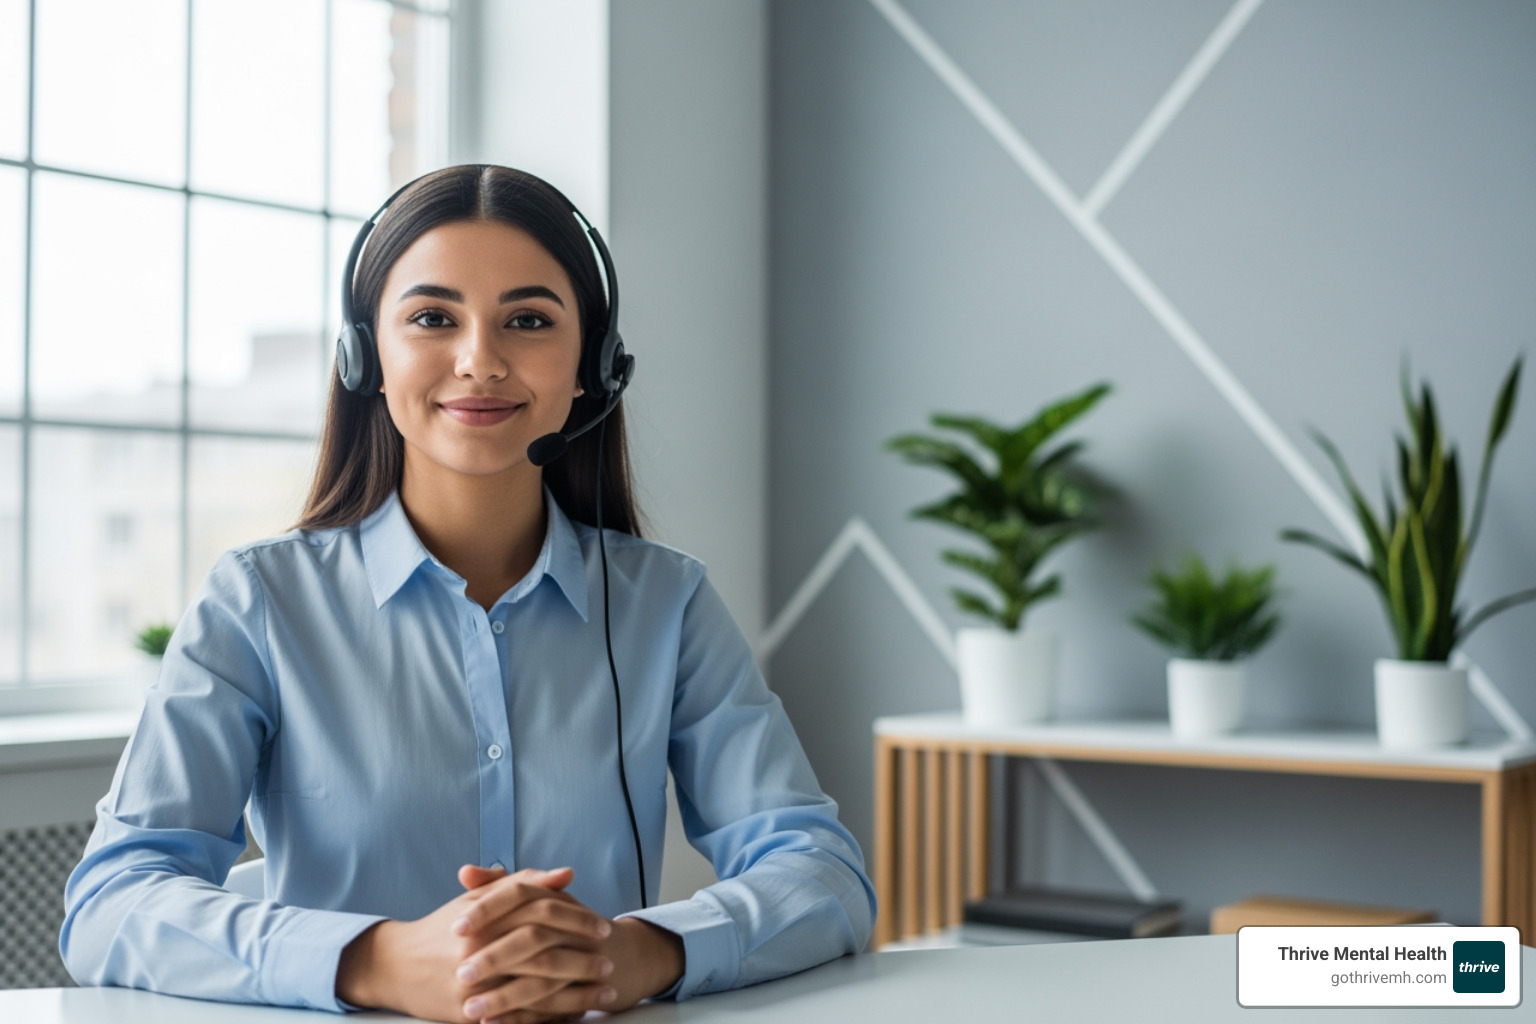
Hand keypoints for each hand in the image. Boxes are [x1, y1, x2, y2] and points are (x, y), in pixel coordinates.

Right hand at [336, 865, 606, 1023]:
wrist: (395, 966)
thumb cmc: (443, 928)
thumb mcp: (478, 900)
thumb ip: (522, 883)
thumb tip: (566, 875)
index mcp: (485, 915)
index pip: (542, 911)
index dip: (577, 918)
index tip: (603, 926)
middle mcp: (479, 948)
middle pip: (543, 951)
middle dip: (582, 959)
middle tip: (610, 963)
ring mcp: (474, 983)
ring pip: (536, 989)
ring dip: (575, 993)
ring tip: (605, 993)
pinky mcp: (469, 1013)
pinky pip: (518, 1018)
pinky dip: (550, 1018)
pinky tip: (575, 1016)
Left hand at [453, 868, 685, 1023]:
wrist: (621, 957)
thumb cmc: (566, 927)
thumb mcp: (535, 901)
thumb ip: (498, 887)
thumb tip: (465, 872)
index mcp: (552, 899)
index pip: (519, 894)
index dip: (488, 909)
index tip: (457, 926)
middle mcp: (568, 927)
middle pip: (531, 937)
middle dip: (495, 957)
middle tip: (461, 972)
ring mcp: (580, 960)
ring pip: (541, 977)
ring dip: (504, 995)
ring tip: (470, 1008)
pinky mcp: (582, 992)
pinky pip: (551, 1007)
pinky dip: (521, 1017)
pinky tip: (493, 1023)